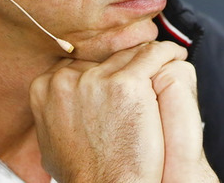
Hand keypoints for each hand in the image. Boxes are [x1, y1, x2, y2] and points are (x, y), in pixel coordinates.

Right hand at [29, 41, 217, 182]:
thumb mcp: (54, 138)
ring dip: (152, 58)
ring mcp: (98, 79)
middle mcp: (69, 79)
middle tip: (149, 71)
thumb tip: (64, 101)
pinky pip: (155, 55)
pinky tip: (177, 56)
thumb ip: (58, 110)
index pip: (84, 61)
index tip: (123, 72)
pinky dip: (169, 53)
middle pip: (109, 56)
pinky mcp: (128, 84)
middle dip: (130, 63)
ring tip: (167, 61)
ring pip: (133, 53)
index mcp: (46, 87)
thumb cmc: (86, 172)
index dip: (107, 68)